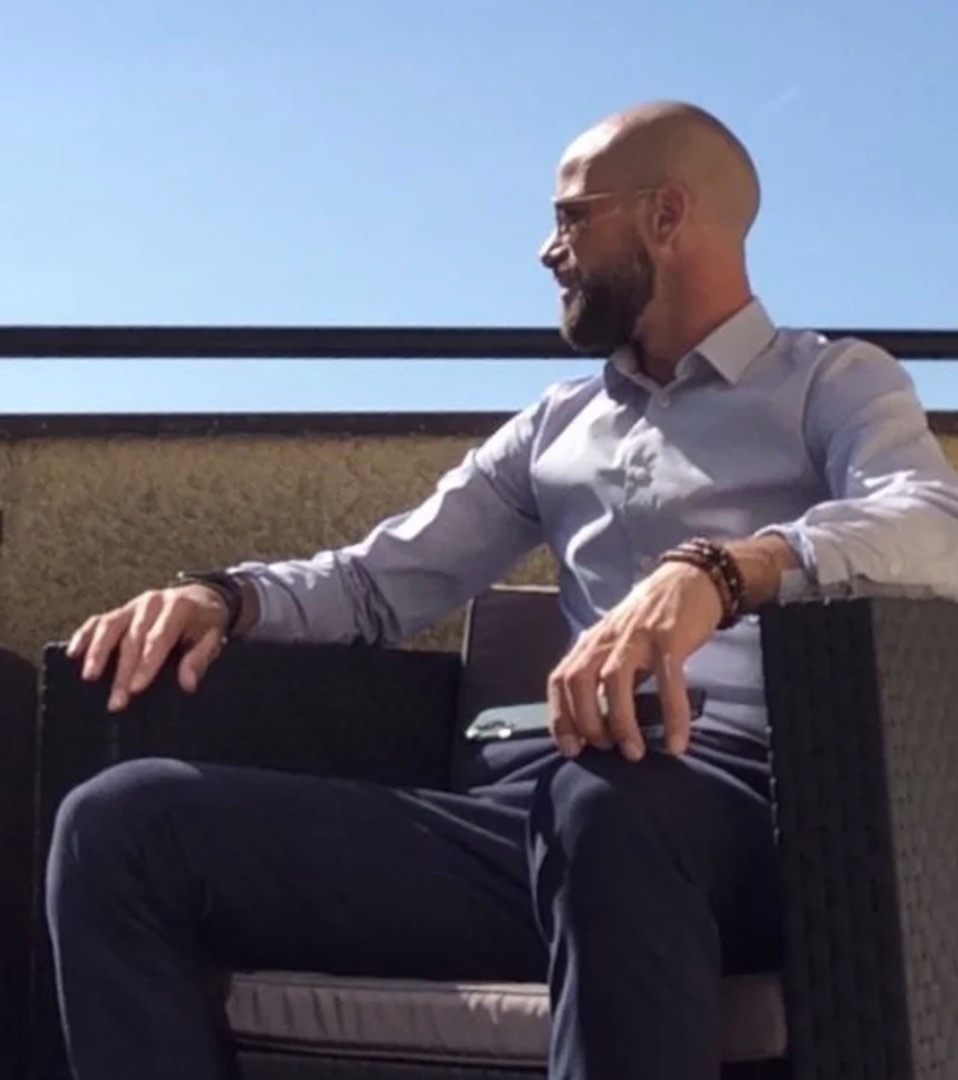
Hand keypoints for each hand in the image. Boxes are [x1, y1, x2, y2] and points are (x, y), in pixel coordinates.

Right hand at [66, 585, 230, 710]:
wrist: (200, 596)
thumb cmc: (206, 623)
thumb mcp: (214, 637)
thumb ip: (201, 658)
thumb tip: (188, 683)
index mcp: (178, 607)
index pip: (158, 638)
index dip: (146, 664)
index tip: (136, 689)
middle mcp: (152, 603)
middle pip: (132, 638)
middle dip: (123, 672)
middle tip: (116, 701)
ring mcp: (134, 605)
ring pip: (111, 627)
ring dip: (98, 653)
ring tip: (89, 677)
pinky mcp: (121, 610)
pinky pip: (99, 621)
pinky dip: (84, 635)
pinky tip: (73, 653)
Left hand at [547, 560, 722, 760]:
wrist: (690, 578)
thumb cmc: (653, 619)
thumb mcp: (620, 644)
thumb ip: (606, 674)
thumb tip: (600, 721)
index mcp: (592, 642)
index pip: (560, 679)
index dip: (560, 716)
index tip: (571, 748)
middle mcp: (607, 638)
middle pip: (578, 680)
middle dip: (585, 720)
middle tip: (604, 749)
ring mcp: (636, 635)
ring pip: (614, 680)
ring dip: (621, 721)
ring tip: (634, 753)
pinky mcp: (669, 637)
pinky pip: (668, 680)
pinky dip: (671, 714)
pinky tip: (677, 741)